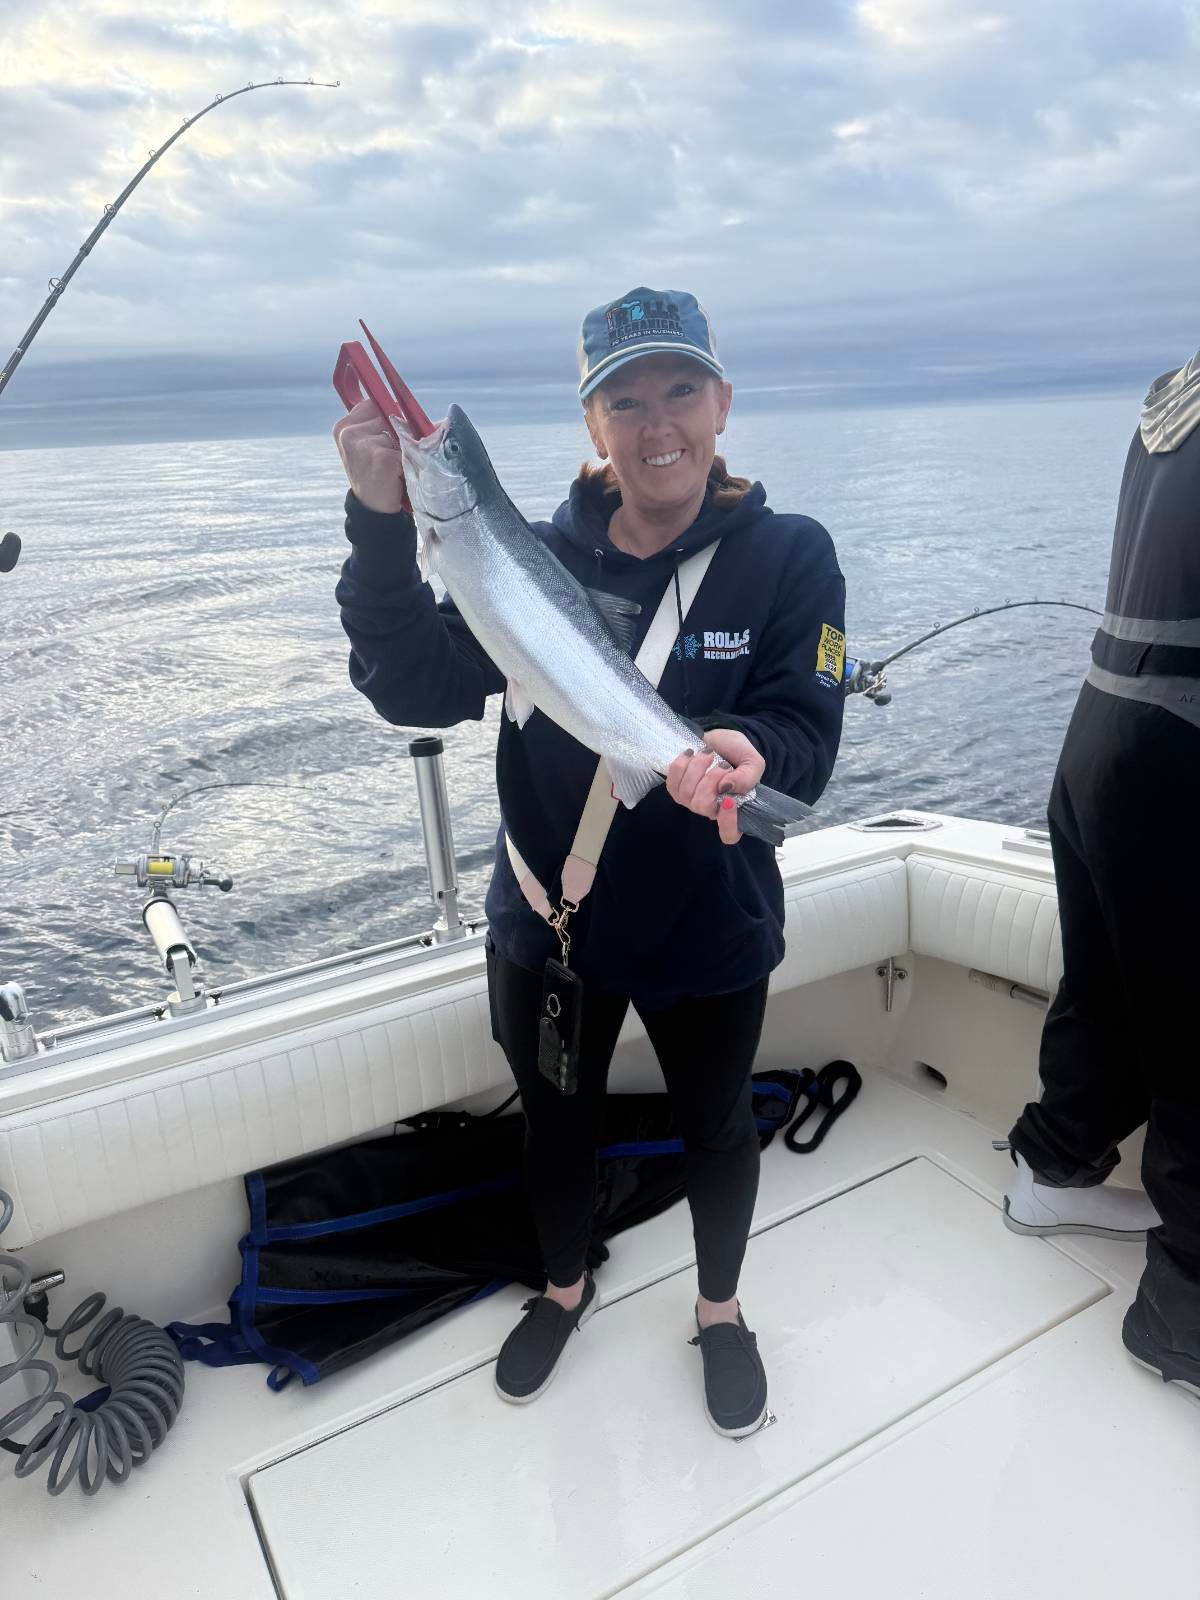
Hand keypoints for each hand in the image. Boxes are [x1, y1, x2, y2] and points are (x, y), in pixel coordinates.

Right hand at [333, 397, 409, 514]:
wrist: (373, 509)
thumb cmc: (375, 474)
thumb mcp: (373, 445)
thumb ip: (388, 425)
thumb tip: (437, 421)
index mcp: (345, 425)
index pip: (374, 403)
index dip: (390, 417)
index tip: (391, 434)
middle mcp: (349, 432)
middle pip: (390, 417)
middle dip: (399, 434)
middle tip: (391, 456)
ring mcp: (363, 444)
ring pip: (400, 435)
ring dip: (404, 450)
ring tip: (393, 468)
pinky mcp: (380, 457)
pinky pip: (407, 450)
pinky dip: (408, 462)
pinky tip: (397, 476)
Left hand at [665, 727, 764, 845]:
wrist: (720, 739)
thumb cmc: (738, 754)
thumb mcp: (753, 763)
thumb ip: (747, 778)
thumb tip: (727, 786)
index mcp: (734, 810)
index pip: (729, 834)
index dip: (728, 822)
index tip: (729, 800)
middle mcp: (712, 810)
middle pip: (703, 807)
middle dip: (711, 780)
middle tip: (723, 764)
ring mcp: (692, 800)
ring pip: (686, 793)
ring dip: (697, 768)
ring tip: (708, 753)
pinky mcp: (677, 788)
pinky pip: (672, 783)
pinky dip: (681, 765)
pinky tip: (691, 754)